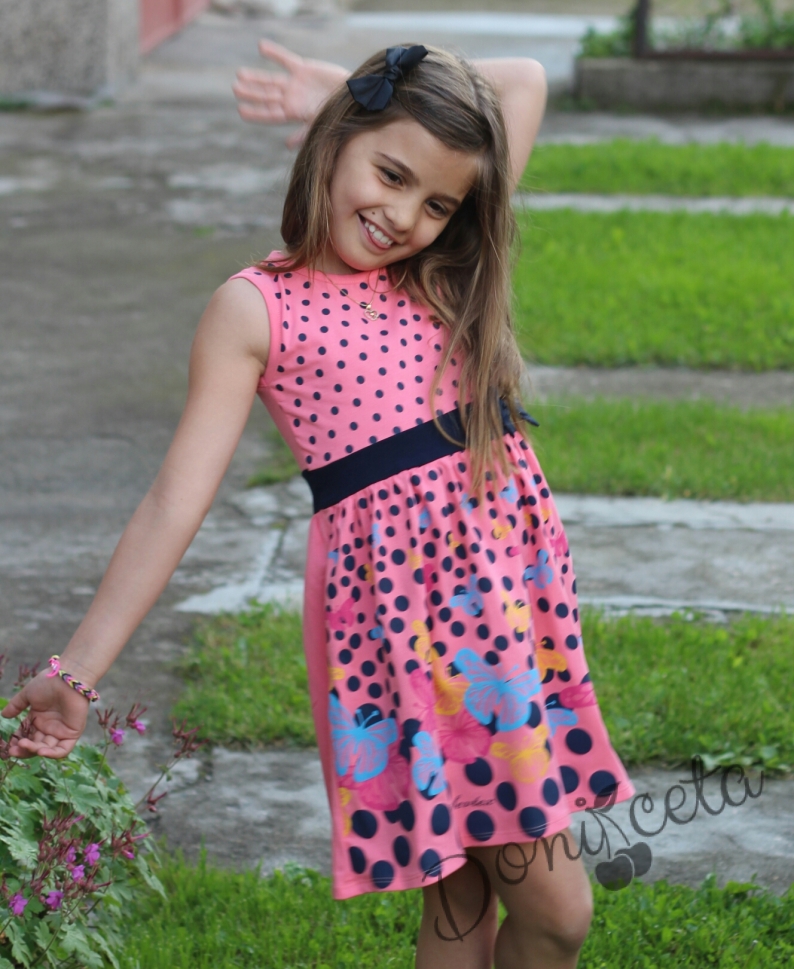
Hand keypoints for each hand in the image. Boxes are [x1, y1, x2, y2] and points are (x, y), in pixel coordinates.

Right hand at [1, 672, 89, 758]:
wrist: (68, 678)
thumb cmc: (49, 683)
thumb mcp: (28, 694)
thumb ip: (16, 705)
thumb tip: (4, 715)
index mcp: (39, 719)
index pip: (27, 736)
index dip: (18, 742)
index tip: (9, 746)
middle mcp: (50, 726)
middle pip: (35, 745)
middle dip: (24, 749)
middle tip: (14, 750)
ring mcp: (61, 730)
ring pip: (46, 748)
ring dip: (34, 750)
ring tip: (24, 745)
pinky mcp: (73, 733)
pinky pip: (63, 750)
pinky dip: (52, 754)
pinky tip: (40, 751)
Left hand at [233, 38, 349, 147]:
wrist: (353, 96)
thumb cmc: (337, 114)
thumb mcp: (320, 125)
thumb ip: (303, 133)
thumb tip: (287, 145)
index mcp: (293, 113)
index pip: (270, 113)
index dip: (256, 112)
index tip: (241, 111)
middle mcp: (291, 98)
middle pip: (267, 96)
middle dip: (251, 93)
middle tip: (236, 89)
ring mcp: (296, 83)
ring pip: (271, 80)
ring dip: (256, 77)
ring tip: (240, 74)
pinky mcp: (303, 68)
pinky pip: (285, 59)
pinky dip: (274, 53)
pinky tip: (260, 47)